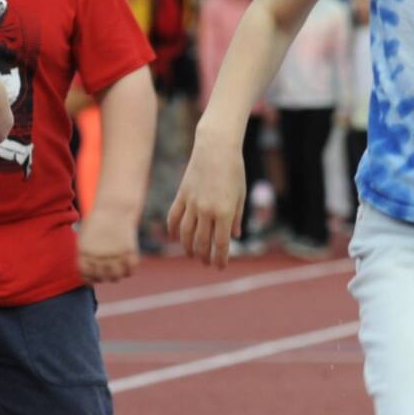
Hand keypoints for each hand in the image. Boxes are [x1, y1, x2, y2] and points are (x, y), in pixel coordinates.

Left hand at [78, 205, 139, 283]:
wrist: (114, 208)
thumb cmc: (98, 221)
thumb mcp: (85, 237)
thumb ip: (86, 255)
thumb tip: (89, 271)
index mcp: (85, 253)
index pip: (86, 276)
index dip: (91, 280)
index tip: (95, 279)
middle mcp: (99, 256)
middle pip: (103, 277)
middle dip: (105, 277)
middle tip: (108, 274)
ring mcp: (114, 254)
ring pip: (117, 276)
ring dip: (117, 275)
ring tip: (119, 270)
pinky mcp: (128, 251)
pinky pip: (131, 270)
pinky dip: (130, 271)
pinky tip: (128, 267)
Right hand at [168, 123, 246, 266]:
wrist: (216, 147)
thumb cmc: (234, 171)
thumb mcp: (240, 196)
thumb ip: (236, 218)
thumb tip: (234, 237)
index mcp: (224, 212)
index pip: (221, 244)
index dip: (220, 258)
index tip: (219, 266)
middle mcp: (206, 210)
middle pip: (202, 242)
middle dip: (204, 256)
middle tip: (206, 262)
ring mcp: (192, 203)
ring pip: (186, 233)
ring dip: (188, 247)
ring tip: (191, 255)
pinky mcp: (182, 194)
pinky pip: (174, 217)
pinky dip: (173, 230)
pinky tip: (175, 238)